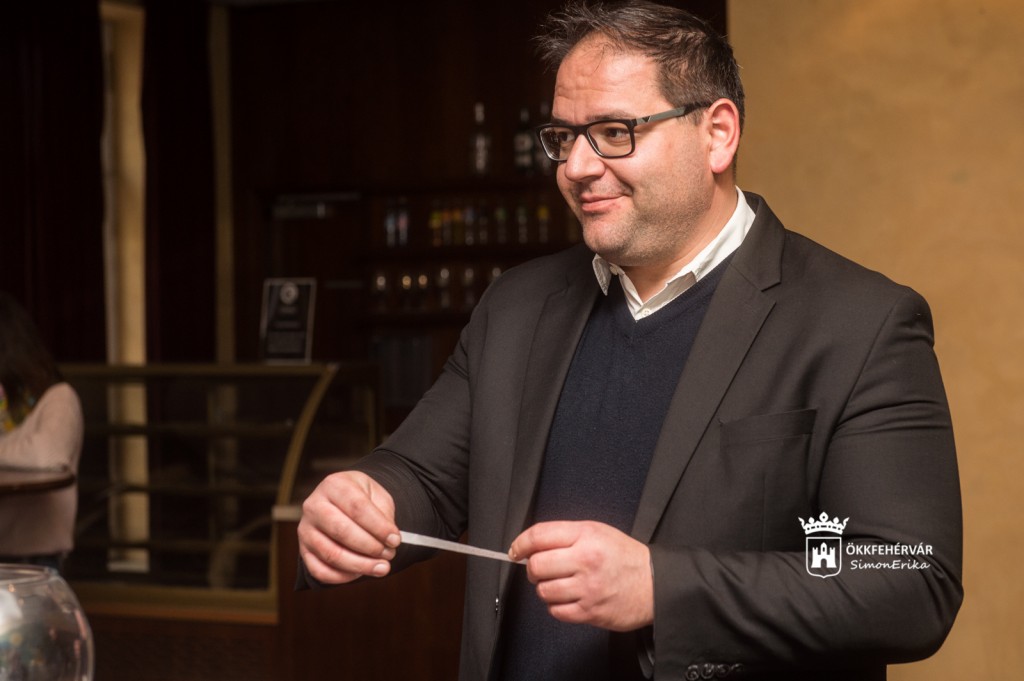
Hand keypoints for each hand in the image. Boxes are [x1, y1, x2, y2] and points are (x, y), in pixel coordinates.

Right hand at [298, 471, 399, 583]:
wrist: (341, 501)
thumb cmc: (361, 498)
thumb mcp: (376, 495)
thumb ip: (383, 514)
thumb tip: (389, 541)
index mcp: (334, 485)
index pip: (357, 507)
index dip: (378, 527)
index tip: (395, 540)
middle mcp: (314, 505)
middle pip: (341, 531)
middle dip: (370, 547)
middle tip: (389, 554)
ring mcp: (306, 529)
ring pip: (331, 554)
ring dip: (360, 565)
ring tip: (382, 568)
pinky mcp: (304, 550)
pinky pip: (320, 570)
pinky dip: (343, 577)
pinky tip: (361, 573)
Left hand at [509, 521, 653, 631]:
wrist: (655, 582)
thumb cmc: (625, 556)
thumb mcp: (597, 531)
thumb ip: (565, 535)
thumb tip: (532, 545)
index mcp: (586, 536)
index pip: (539, 536)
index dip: (520, 543)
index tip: (516, 550)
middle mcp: (585, 561)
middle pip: (537, 566)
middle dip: (532, 569)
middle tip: (541, 569)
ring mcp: (588, 588)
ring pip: (543, 591)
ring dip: (545, 588)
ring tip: (559, 583)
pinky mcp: (590, 612)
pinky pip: (556, 611)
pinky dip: (556, 606)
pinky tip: (568, 598)